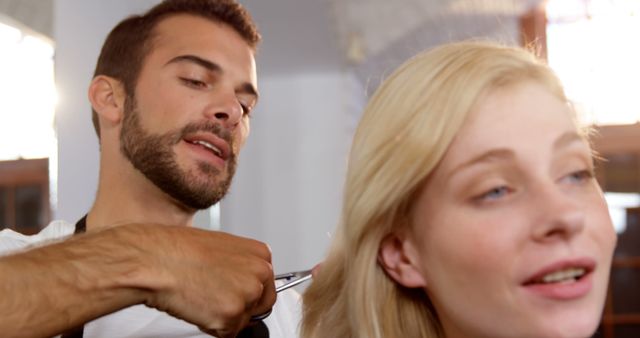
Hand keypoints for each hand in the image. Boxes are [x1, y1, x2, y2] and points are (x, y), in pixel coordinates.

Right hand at [105, 224, 275, 337]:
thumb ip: (240, 264)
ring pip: (242, 320)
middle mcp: (259, 273)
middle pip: (261, 305)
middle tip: (215, 299)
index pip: (266, 284)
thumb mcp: (221, 247)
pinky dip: (211, 327)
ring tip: (201, 297)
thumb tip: (243, 280)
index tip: (232, 292)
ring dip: (223, 317)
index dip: (246, 292)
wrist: (156, 260)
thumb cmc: (178, 249)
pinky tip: (197, 307)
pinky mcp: (231, 316)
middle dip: (240, 307)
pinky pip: (226, 332)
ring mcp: (247, 295)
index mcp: (260, 253)